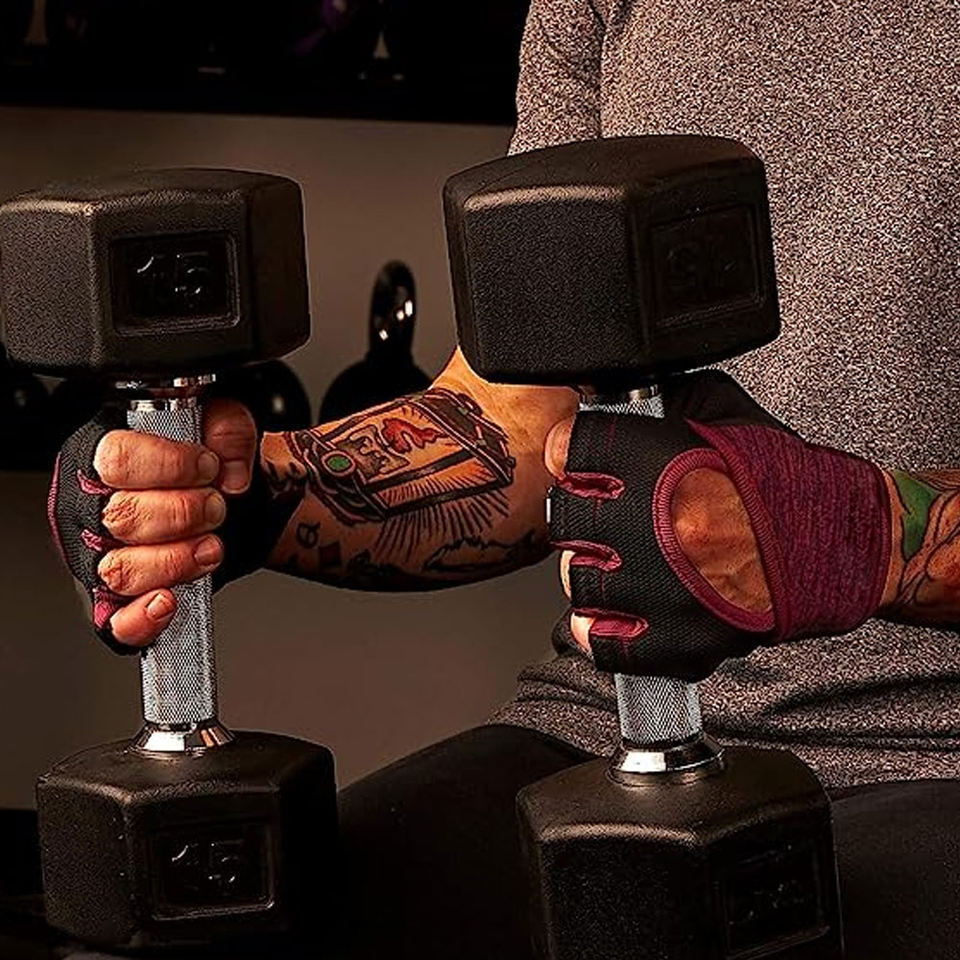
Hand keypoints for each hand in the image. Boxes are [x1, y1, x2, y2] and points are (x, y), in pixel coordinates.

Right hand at [49, 399, 257, 648]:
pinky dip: (144, 617)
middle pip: (122, 517)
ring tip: (209, 544)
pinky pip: (114, 623)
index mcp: (97, 455)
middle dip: (186, 513)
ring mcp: (93, 559)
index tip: (208, 467)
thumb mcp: (221, 428)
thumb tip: (230, 467)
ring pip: (122, 570)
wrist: (225, 509)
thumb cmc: (206, 471)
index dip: (171, 465)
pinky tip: (170, 600)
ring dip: (179, 559)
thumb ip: (227, 428)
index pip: (115, 459)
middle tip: (215, 507)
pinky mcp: (112, 604)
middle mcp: (85, 508)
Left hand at [542, 372, 890, 680]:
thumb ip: (664, 402)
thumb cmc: (785, 482)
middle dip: (581, 511)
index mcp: (660, 464)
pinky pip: (608, 645)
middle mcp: (653, 526)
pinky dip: (602, 630)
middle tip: (603, 513)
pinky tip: (616, 611)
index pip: (571, 451)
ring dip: (593, 568)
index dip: (571, 452)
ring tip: (619, 561)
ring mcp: (662, 590)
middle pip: (567, 518)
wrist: (842, 541)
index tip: (577, 459)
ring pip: (579, 581)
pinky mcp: (680, 640)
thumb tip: (613, 401)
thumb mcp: (724, 412)